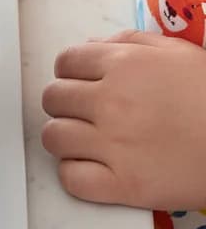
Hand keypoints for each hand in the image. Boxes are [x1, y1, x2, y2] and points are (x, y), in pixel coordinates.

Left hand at [42, 31, 205, 210]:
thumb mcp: (176, 53)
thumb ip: (127, 43)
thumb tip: (88, 47)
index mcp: (123, 64)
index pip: (64, 62)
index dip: (70, 73)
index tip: (82, 84)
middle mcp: (111, 101)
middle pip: (53, 99)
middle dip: (66, 104)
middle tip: (87, 113)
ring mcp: (115, 145)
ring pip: (53, 137)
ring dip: (65, 138)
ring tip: (88, 141)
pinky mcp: (126, 185)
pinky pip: (71, 178)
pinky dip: (75, 174)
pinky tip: (94, 168)